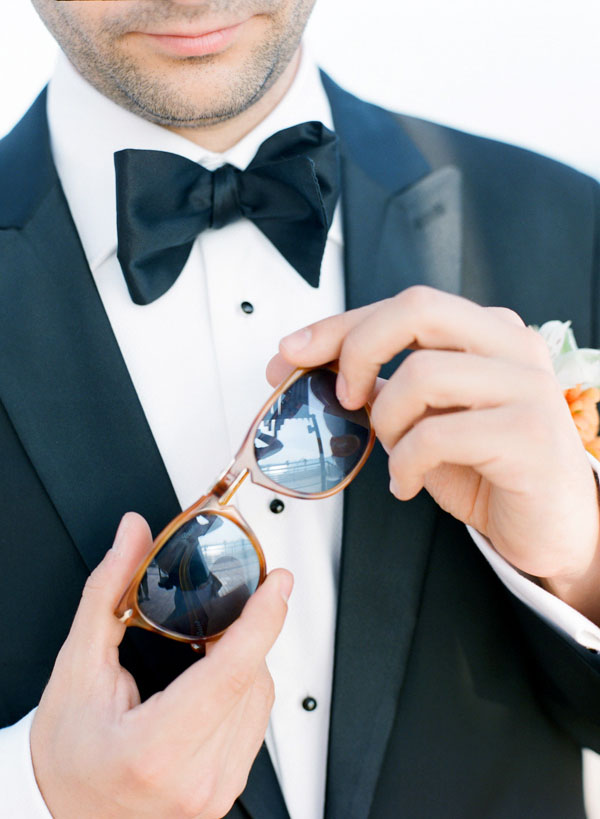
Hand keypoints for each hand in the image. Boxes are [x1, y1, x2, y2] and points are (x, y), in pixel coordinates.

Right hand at [30, 513, 291, 817]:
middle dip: (250, 629)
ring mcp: (214, 791)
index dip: (262, 620)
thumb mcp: (76, 666)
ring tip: (215, 638)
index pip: (231, 672)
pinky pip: (255, 725)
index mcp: (155, 750)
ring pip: (260, 702)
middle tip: (238, 596)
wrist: (60, 810)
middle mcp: (195, 780)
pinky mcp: (224, 792)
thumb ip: (108, 592)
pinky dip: (244, 688)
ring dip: (248, 659)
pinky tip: (219, 674)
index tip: (277, 583)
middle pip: (251, 680)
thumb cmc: (64, 753)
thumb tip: (133, 536)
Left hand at [268, 286, 599, 618]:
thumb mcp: (424, 419)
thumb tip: (304, 364)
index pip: (404, 306)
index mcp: (488, 333)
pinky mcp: (528, 435)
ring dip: (387, 420)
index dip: (340, 325)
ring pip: (421, 374)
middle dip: (356, 348)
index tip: (292, 351)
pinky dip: (404, 464)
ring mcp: (526, 387)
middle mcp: (513, 346)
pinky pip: (436, 435)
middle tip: (342, 396)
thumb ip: (380, 385)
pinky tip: (407, 483)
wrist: (551, 528)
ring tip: (394, 453)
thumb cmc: (486, 468)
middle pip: (416, 309)